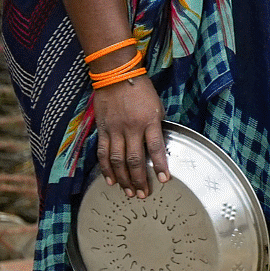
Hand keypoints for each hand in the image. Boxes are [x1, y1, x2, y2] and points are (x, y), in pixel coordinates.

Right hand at [93, 76, 168, 197]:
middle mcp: (131, 128)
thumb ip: (156, 127)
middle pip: (135, 159)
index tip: (165, 180)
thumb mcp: (157, 107)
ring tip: (128, 192)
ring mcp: (115, 130)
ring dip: (123, 178)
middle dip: (140, 179)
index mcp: (149, 122)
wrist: (116, 75)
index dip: (161, 166)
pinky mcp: (102, 130)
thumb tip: (157, 146)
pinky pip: (103, 153)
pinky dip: (106, 168)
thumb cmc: (141, 91)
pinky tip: (110, 180)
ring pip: (117, 160)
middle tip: (143, 194)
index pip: (156, 148)